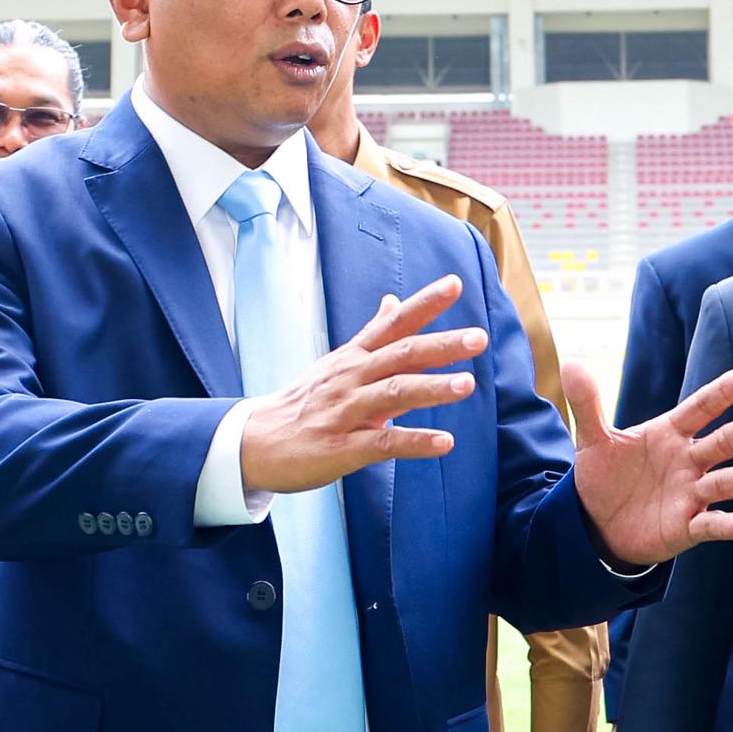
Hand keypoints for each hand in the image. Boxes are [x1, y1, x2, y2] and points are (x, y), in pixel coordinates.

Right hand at [234, 279, 492, 493]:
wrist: (254, 441)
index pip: (393, 323)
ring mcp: (347, 411)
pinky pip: (383, 442)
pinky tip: (444, 442)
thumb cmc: (303, 402)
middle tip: (478, 336)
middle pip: (400, 354)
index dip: (424, 303)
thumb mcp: (337, 361)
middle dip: (441, 345)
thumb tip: (394, 300)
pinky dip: (415, 441)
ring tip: (468, 384)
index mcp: (354, 357)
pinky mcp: (342, 446)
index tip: (456, 284)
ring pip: (394, 394)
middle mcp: (352, 377)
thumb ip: (372, 334)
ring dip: (432, 388)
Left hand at [558, 359, 732, 566]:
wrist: (597, 524)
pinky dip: (726, 525)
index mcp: (670, 434)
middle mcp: (688, 462)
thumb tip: (572, 363)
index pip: (700, 408)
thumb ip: (588, 404)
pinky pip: (709, 525)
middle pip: (722, 443)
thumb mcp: (593, 440)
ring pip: (722, 483)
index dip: (722, 392)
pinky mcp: (686, 527)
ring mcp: (690, 494)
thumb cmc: (606, 476)